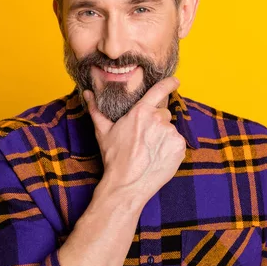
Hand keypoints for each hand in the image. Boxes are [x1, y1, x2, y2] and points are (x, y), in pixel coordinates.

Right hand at [83, 76, 186, 204]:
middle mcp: (158, 120)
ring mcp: (171, 134)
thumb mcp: (103, 131)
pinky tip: (158, 157)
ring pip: (170, 129)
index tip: (175, 81)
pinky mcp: (179, 148)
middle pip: (164, 114)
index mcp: (141, 112)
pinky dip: (170, 148)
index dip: (169, 84)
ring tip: (150, 151)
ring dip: (163, 136)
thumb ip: (96, 109)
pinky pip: (177, 143)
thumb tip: (87, 93)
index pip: (159, 91)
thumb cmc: (114, 158)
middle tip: (144, 138)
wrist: (126, 184)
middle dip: (157, 122)